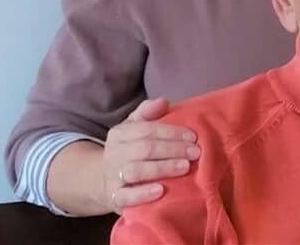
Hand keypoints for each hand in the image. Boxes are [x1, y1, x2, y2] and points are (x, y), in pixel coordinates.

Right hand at [101, 97, 199, 213]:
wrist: (104, 182)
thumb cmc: (130, 150)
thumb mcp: (134, 128)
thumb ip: (148, 112)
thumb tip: (163, 101)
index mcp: (119, 134)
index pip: (146, 130)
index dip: (171, 132)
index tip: (193, 136)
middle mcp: (114, 154)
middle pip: (144, 149)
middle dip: (172, 149)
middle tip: (196, 152)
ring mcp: (112, 177)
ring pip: (136, 171)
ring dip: (163, 168)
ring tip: (185, 167)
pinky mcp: (114, 198)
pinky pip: (126, 197)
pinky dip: (143, 194)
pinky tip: (161, 190)